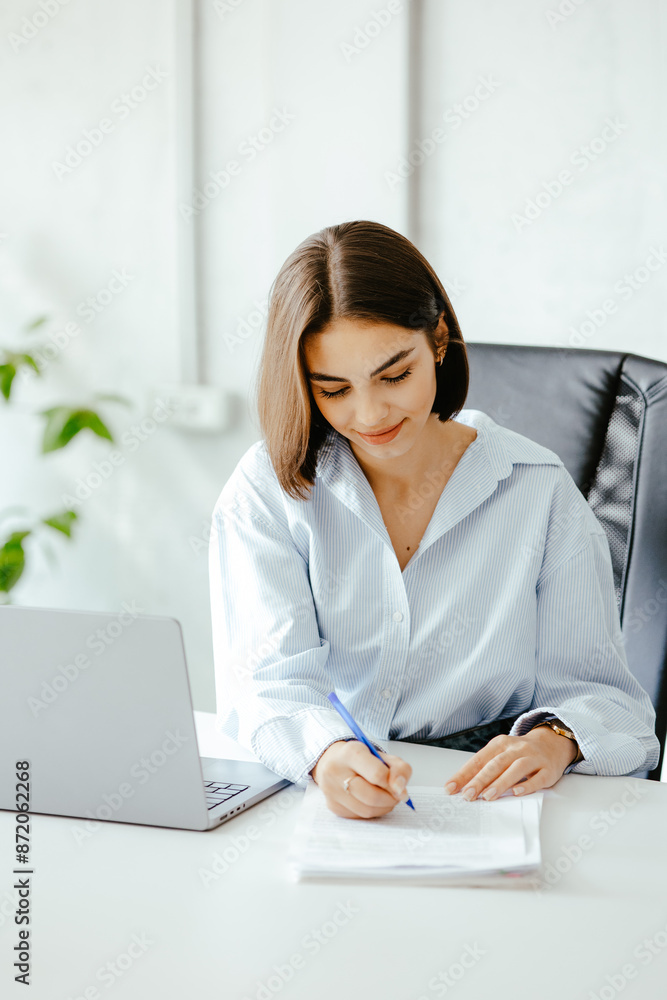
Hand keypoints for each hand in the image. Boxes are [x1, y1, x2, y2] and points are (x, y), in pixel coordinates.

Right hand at [310, 739, 412, 818]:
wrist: (334, 761)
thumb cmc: (362, 758)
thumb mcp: (383, 756)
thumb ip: (399, 770)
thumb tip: (401, 792)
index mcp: (350, 753)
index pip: (377, 774)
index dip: (393, 784)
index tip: (400, 787)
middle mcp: (336, 771)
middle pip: (372, 796)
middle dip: (390, 799)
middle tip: (396, 796)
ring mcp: (332, 790)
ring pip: (366, 810)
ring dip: (383, 808)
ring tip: (386, 798)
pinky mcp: (333, 805)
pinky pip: (359, 816)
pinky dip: (372, 812)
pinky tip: (372, 802)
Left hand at [443, 725, 578, 801]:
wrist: (552, 744)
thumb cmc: (520, 753)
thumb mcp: (501, 753)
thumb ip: (485, 767)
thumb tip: (463, 786)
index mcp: (500, 744)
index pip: (479, 759)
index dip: (464, 774)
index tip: (450, 787)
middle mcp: (516, 748)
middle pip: (495, 764)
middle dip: (479, 780)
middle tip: (467, 795)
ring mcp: (533, 758)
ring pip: (515, 769)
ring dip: (500, 783)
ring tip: (488, 796)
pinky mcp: (548, 770)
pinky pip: (537, 778)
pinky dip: (527, 785)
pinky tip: (516, 793)